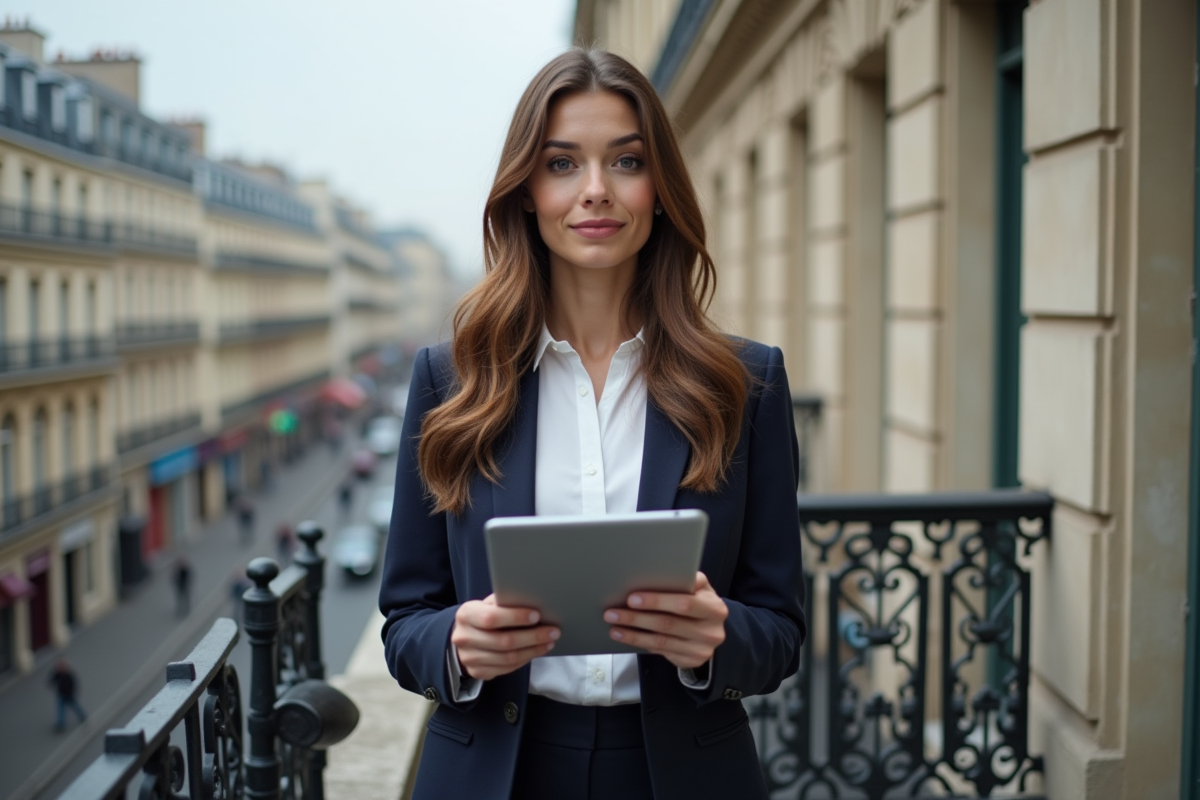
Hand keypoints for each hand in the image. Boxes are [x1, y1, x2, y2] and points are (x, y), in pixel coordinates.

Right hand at [451, 594, 560, 680]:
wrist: (464, 637)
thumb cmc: (482, 616)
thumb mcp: (488, 604)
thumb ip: (504, 603)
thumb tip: (533, 602)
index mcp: (466, 615)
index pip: (491, 618)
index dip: (516, 617)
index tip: (537, 615)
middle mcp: (464, 638)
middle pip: (503, 641)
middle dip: (532, 636)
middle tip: (553, 631)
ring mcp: (469, 658)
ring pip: (508, 658)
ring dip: (533, 650)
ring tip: (549, 642)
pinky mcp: (477, 672)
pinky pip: (506, 669)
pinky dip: (525, 660)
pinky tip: (536, 651)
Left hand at [603, 572, 727, 669]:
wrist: (712, 629)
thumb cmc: (700, 602)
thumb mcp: (701, 589)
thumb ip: (688, 580)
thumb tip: (662, 571)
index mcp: (714, 608)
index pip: (684, 604)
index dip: (657, 601)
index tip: (632, 598)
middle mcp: (711, 632)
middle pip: (668, 624)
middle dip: (637, 618)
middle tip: (613, 613)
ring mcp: (701, 650)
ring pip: (660, 642)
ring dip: (633, 634)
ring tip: (614, 627)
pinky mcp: (690, 661)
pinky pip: (661, 652)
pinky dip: (641, 643)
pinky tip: (627, 637)